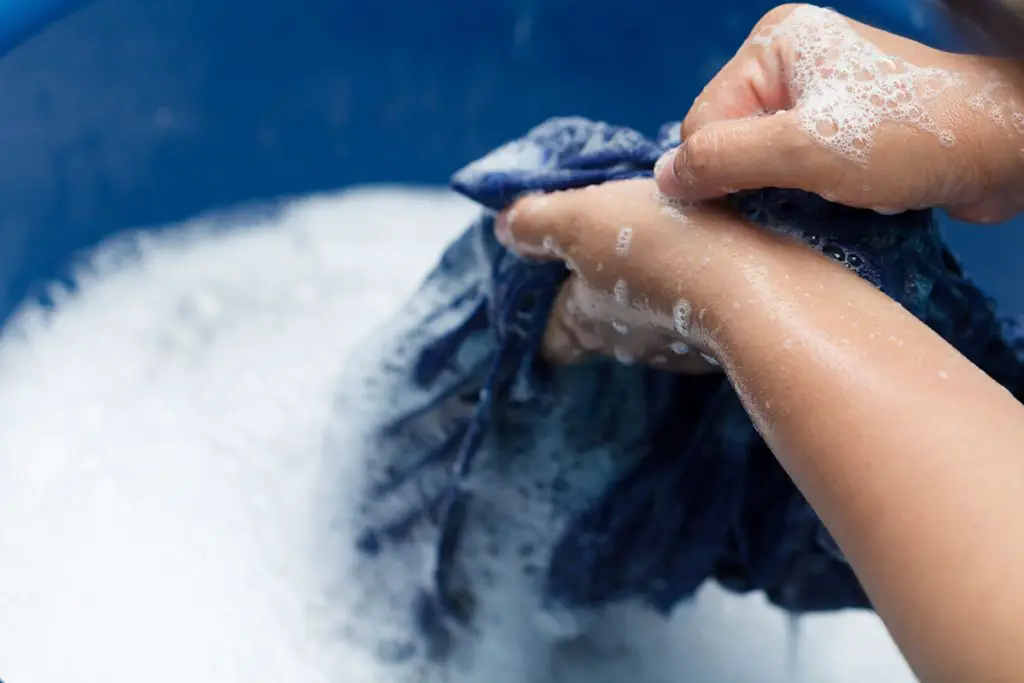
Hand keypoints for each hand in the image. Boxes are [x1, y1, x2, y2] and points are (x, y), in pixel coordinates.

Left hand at [494, 178, 845, 371]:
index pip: (551, 340)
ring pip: (653, 319)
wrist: (758, 283)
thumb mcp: (581, 219)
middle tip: (608, 251)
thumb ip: (538, 221)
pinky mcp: (727, 337)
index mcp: (585, 321)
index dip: (542, 320)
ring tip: (667, 243)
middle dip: (599, 294)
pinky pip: (702, 313)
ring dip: (654, 287)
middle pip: (601, 327)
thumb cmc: (657, 246)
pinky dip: (700, 290)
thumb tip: (504, 227)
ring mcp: (680, 347)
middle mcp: (628, 345)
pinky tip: (715, 258)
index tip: (546, 294)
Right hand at [655, 3, 1023, 222]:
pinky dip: (799, 196)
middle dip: (750, 183)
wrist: (1003, 150)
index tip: (744, 209)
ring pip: (757, 163)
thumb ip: (724, 159)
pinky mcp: (838, 128)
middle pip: (728, 141)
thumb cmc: (907, 139)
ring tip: (810, 207)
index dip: (714, 171)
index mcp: (773, 45)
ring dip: (776, 195)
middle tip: (785, 208)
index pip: (702, 120)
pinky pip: (789, 170)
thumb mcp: (805, 150)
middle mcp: (787, 64)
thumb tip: (662, 179)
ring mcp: (815, 95)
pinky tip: (824, 206)